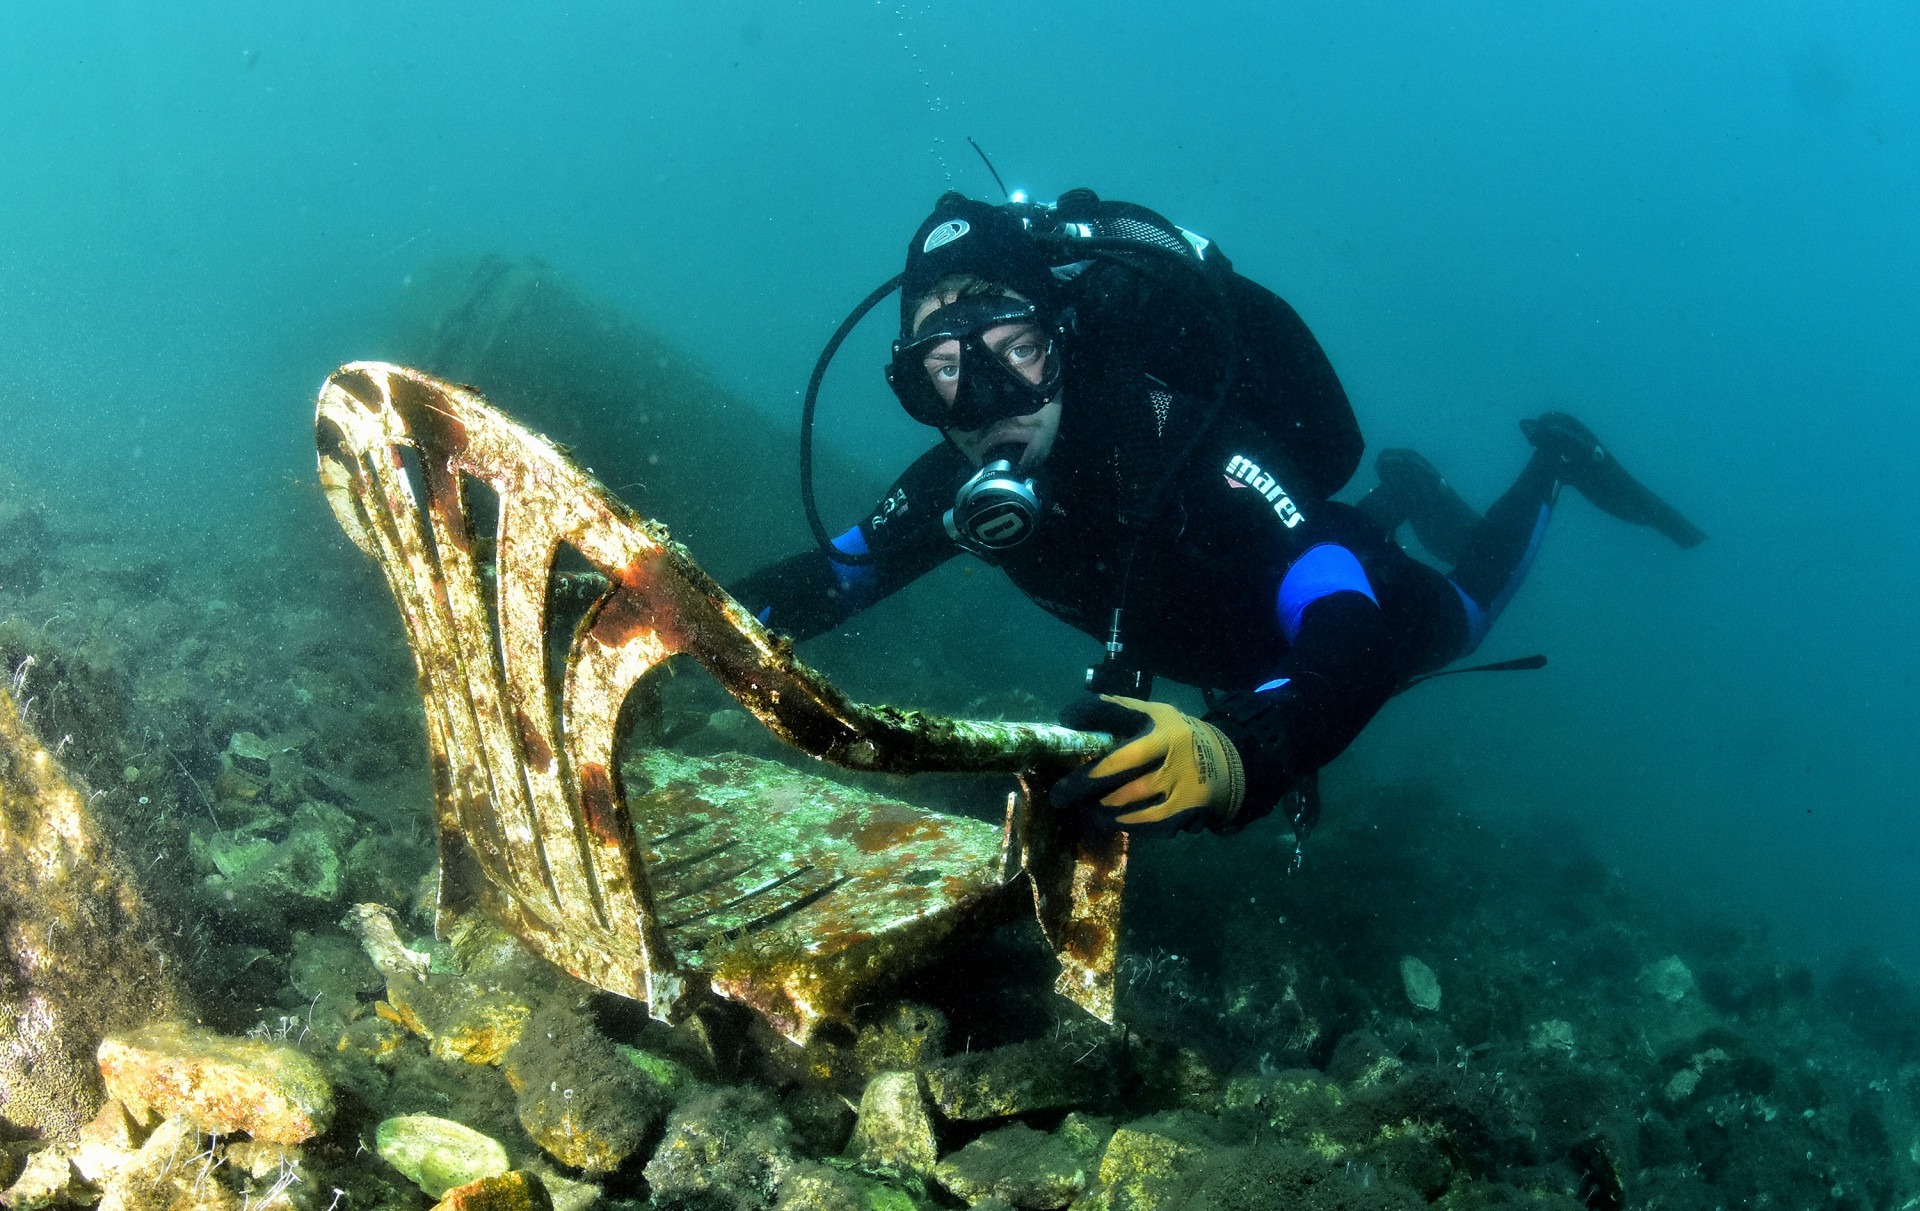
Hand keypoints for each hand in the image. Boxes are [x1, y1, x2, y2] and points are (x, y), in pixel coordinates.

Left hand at [1051, 695, 1245, 837]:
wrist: (1229, 762)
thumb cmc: (1180, 736)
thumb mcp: (1158, 715)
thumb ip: (1123, 711)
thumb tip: (1075, 714)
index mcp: (1163, 726)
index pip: (1121, 722)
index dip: (1092, 727)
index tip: (1065, 731)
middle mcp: (1173, 751)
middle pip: (1123, 768)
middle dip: (1086, 783)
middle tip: (1062, 795)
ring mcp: (1183, 781)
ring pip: (1134, 798)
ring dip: (1104, 806)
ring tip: (1084, 809)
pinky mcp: (1189, 806)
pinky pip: (1152, 820)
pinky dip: (1130, 822)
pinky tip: (1113, 821)